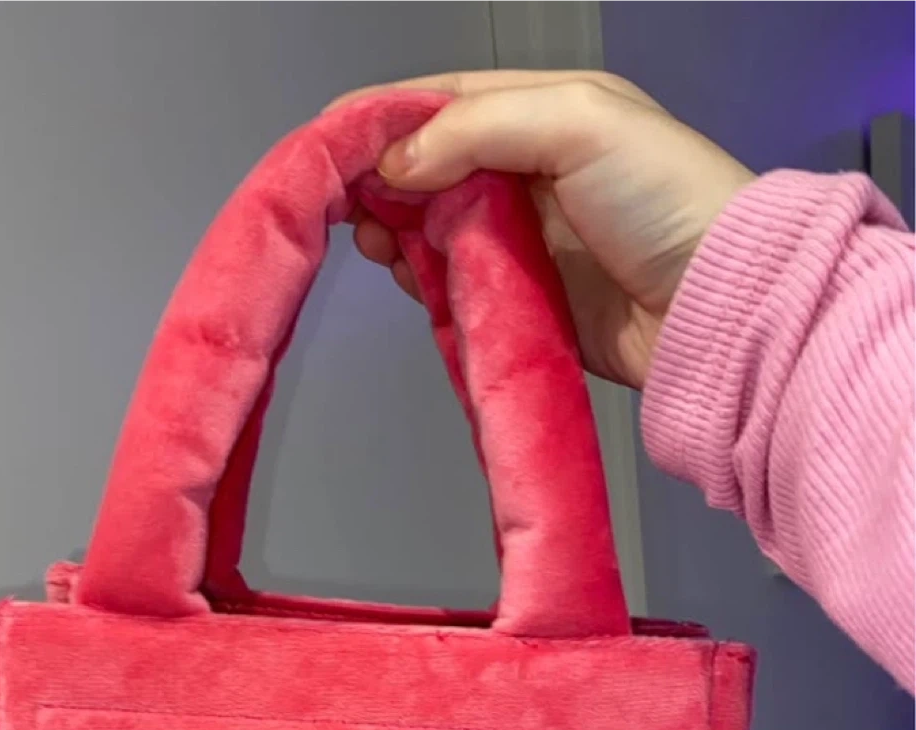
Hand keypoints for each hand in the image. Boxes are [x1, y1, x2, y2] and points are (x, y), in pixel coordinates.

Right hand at [330, 72, 753, 389]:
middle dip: (381, 186)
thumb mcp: (578, 123)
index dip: (380, 121)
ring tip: (380, 248)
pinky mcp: (523, 303)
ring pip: (431, 232)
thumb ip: (479, 128)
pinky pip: (453, 289)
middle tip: (352, 211)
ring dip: (397, 238)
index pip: (441, 103)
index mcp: (543, 112)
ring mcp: (523, 241)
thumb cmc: (668, 200)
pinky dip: (424, 285)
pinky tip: (410, 281)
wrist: (719, 308)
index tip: (327, 149)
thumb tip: (396, 161)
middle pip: (425, 171)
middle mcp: (527, 173)